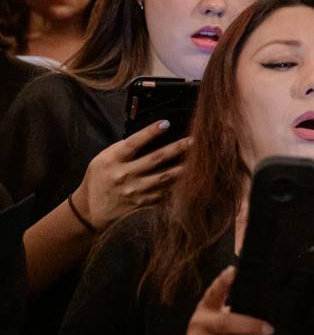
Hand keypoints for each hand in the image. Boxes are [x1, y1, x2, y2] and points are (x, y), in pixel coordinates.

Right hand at [72, 120, 189, 232]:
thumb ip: (121, 149)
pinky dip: (179, 185)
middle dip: (178, 148)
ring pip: (165, 177)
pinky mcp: (143, 203)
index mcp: (112, 161)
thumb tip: (147, 137)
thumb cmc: (98, 180)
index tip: (166, 123)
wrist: (90, 211)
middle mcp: (124, 175)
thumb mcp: (101, 159)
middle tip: (195, 140)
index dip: (150, 132)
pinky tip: (192, 178)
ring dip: (184, 167)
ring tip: (201, 159)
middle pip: (156, 158)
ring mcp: (135, 191)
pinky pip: (165, 193)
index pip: (133, 143)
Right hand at [176, 267, 274, 334]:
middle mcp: (200, 322)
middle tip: (270, 330)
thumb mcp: (218, 318)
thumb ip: (234, 309)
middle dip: (250, 326)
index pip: (215, 291)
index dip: (223, 281)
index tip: (233, 271)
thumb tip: (268, 303)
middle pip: (226, 323)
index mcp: (207, 306)